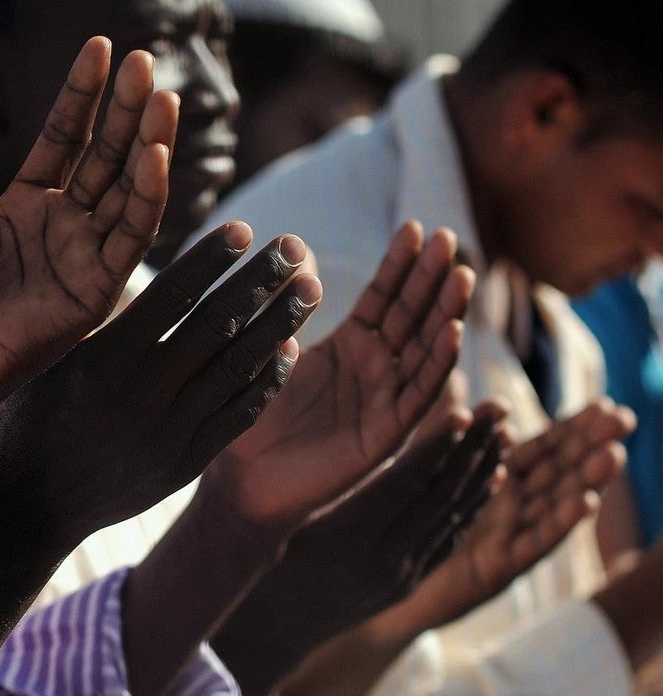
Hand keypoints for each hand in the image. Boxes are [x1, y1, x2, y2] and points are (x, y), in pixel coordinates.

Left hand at [0, 39, 176, 418]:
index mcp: (22, 207)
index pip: (63, 138)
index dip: (82, 95)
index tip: (100, 47)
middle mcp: (61, 227)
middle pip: (104, 154)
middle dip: (126, 107)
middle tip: (145, 57)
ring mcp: (82, 257)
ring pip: (128, 189)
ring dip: (148, 142)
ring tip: (162, 93)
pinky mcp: (95, 292)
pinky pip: (129, 237)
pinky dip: (147, 197)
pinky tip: (153, 155)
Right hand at [0, 222, 320, 543]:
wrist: (32, 501)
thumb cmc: (33, 415)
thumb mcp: (51, 358)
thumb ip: (101, 319)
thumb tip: (143, 266)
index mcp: (107, 357)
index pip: (172, 296)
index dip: (212, 260)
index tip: (244, 228)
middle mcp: (144, 391)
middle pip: (217, 326)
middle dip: (261, 282)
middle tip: (296, 246)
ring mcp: (170, 430)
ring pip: (239, 368)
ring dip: (280, 324)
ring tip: (310, 288)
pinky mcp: (186, 463)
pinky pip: (239, 416)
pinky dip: (268, 381)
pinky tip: (291, 349)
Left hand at [203, 222, 475, 537]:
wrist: (243, 479)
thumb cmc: (253, 414)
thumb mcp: (269, 347)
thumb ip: (286, 303)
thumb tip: (294, 244)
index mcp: (350, 346)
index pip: (384, 297)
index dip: (402, 264)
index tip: (417, 226)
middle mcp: (376, 370)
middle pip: (412, 316)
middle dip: (433, 278)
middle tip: (450, 238)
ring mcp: (385, 401)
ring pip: (425, 350)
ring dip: (446, 313)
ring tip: (461, 276)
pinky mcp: (385, 434)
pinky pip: (418, 395)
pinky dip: (438, 363)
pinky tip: (452, 332)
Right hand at [207, 400, 508, 695]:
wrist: (268, 627)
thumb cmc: (261, 557)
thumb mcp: (285, 513)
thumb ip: (321, 476)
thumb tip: (346, 422)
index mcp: (348, 533)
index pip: (406, 482)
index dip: (438, 445)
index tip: (464, 410)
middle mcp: (382, 556)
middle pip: (440, 495)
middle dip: (473, 449)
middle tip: (501, 412)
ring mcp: (399, 575)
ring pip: (452, 517)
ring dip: (482, 474)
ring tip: (505, 437)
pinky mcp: (406, 586)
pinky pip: (448, 542)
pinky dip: (471, 509)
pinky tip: (489, 484)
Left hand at [387, 399, 632, 630]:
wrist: (384, 575)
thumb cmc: (407, 520)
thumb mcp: (424, 467)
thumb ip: (447, 430)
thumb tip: (473, 390)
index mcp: (500, 479)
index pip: (544, 448)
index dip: (574, 427)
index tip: (606, 403)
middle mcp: (514, 507)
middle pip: (559, 471)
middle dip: (592, 445)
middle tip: (625, 419)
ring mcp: (512, 536)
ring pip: (555, 505)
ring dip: (585, 480)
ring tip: (613, 455)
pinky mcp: (501, 565)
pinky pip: (535, 542)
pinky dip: (560, 523)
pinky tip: (584, 502)